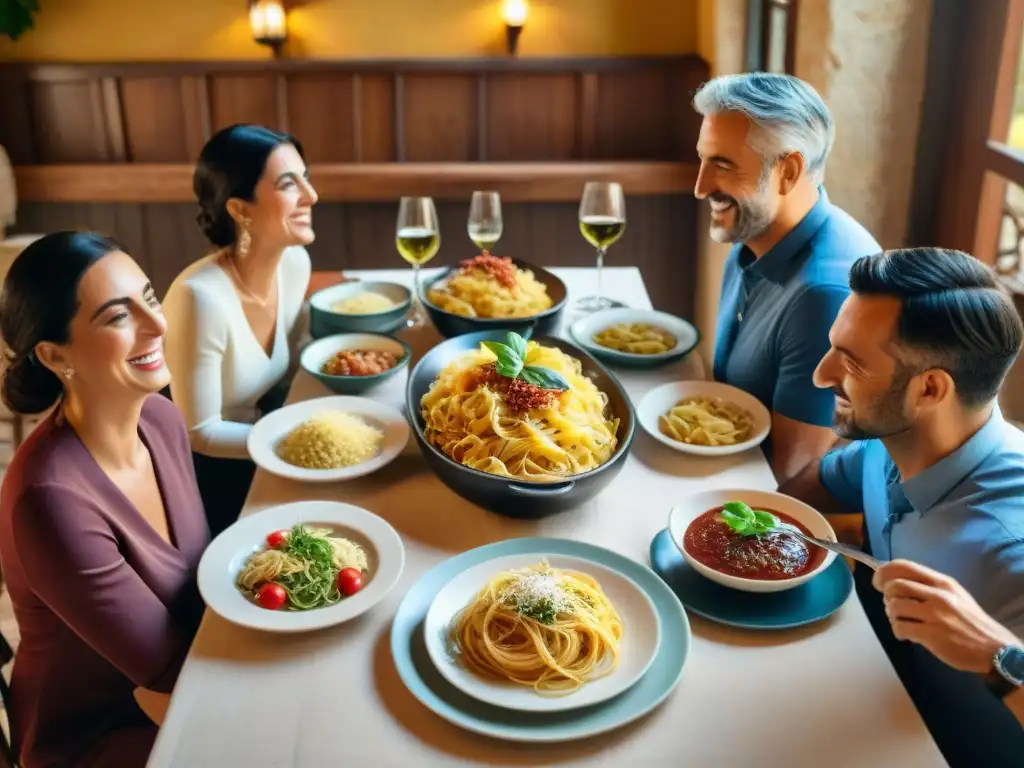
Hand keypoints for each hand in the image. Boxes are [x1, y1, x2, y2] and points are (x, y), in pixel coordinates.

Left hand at [873, 559, 1019, 673]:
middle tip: (893, 606)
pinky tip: (907, 634)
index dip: (884, 572)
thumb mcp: (954, 594)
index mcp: (942, 582)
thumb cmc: (970, 620)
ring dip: (892, 615)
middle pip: (894, 586)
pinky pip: (900, 628)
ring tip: (902, 621)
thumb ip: (929, 586)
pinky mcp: (931, 635)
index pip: (903, 566)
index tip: (878, 581)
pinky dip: (898, 631)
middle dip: (886, 596)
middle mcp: (937, 595)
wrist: (993, 648)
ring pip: (894, 607)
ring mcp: (934, 615)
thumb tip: (896, 582)